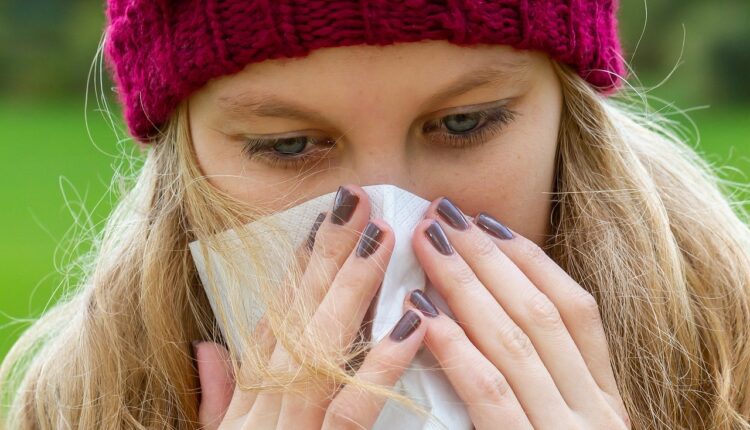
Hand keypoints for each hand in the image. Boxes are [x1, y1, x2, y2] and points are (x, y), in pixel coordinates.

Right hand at [192, 185, 426, 428]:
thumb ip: (219, 395)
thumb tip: (207, 346)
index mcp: (247, 398)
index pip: (272, 320)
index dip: (295, 269)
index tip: (318, 223)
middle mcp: (265, 403)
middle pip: (297, 316)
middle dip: (327, 254)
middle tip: (355, 201)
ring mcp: (291, 428)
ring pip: (321, 347)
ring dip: (353, 286)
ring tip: (381, 235)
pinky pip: (352, 409)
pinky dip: (381, 366)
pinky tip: (412, 323)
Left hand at [406, 197, 630, 428]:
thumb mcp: (563, 424)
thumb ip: (542, 378)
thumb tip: (492, 305)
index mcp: (605, 400)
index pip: (577, 311)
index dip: (531, 261)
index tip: (487, 222)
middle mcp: (594, 413)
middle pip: (540, 313)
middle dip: (488, 256)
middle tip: (444, 214)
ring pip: (514, 341)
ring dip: (464, 283)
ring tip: (427, 242)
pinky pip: (488, 390)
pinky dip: (454, 345)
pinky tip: (421, 310)